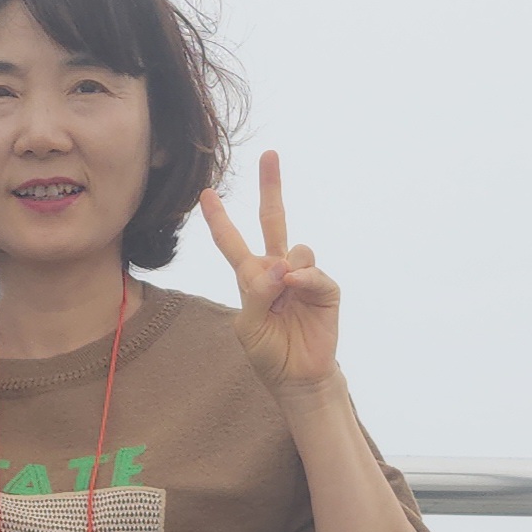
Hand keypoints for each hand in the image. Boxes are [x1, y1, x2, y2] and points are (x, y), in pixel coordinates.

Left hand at [199, 150, 340, 392]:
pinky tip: (297, 287)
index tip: (206, 193)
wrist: (298, 377)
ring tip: (284, 296)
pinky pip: (312, 271)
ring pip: (294, 248)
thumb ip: (256, 294)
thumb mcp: (249, 326)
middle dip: (271, 187)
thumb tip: (281, 265)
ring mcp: (302, 276)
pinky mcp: (324, 288)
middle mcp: (277, 269)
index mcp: (252, 277)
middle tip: (269, 154)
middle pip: (273, 220)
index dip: (219, 219)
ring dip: (285, 269)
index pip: (232, 242)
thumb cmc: (269, 352)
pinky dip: (303, 278)